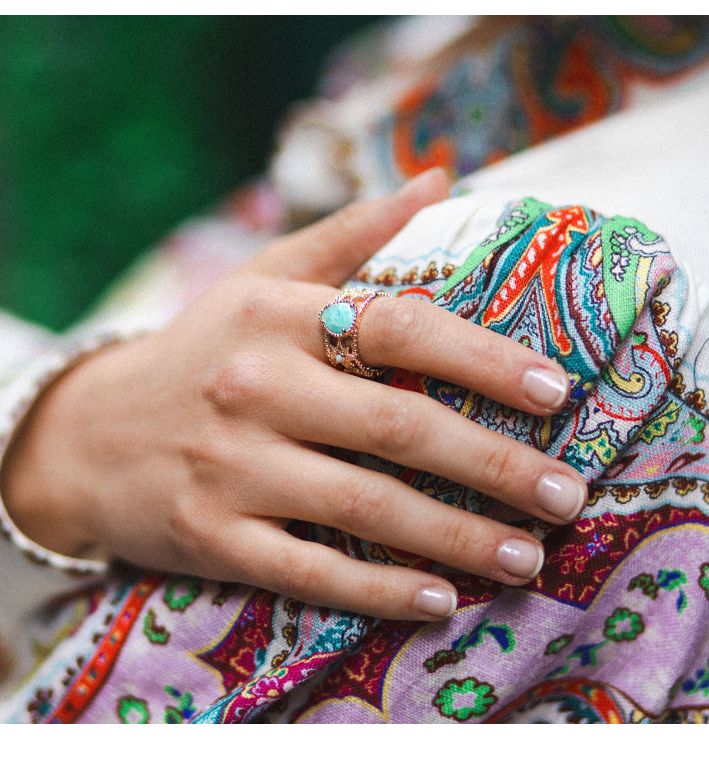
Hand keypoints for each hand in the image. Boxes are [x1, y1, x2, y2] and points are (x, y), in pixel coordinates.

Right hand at [1, 169, 586, 620]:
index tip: (554, 393)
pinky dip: (380, 589)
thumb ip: (350, 233)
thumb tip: (439, 178)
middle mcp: (257, 387)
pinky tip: (440, 599)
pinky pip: (310, 570)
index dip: (484, 360)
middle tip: (567, 496)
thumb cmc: (201, 349)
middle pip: (399, 426)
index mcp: (279, 316)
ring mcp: (232, 467)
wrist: (89, 432)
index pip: (401, 327)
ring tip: (528, 556)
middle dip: (496, 465)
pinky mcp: (212, 535)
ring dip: (457, 536)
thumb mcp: (261, 278)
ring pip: (365, 506)